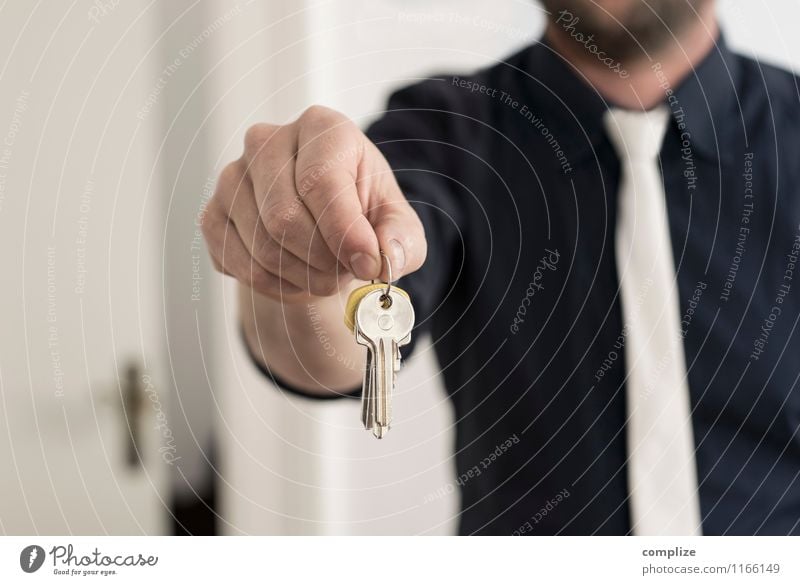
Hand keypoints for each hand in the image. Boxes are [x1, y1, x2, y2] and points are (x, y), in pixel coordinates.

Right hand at [202, 106, 425, 301]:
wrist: (323, 226)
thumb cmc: (362, 215)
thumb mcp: (396, 224)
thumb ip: (402, 239)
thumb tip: (385, 258)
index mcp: (321, 127)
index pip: (320, 181)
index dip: (344, 233)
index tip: (367, 264)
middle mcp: (267, 141)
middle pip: (284, 218)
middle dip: (322, 261)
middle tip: (344, 273)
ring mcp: (232, 177)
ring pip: (261, 246)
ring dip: (301, 278)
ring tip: (325, 275)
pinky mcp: (212, 213)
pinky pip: (238, 263)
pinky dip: (274, 285)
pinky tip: (295, 278)